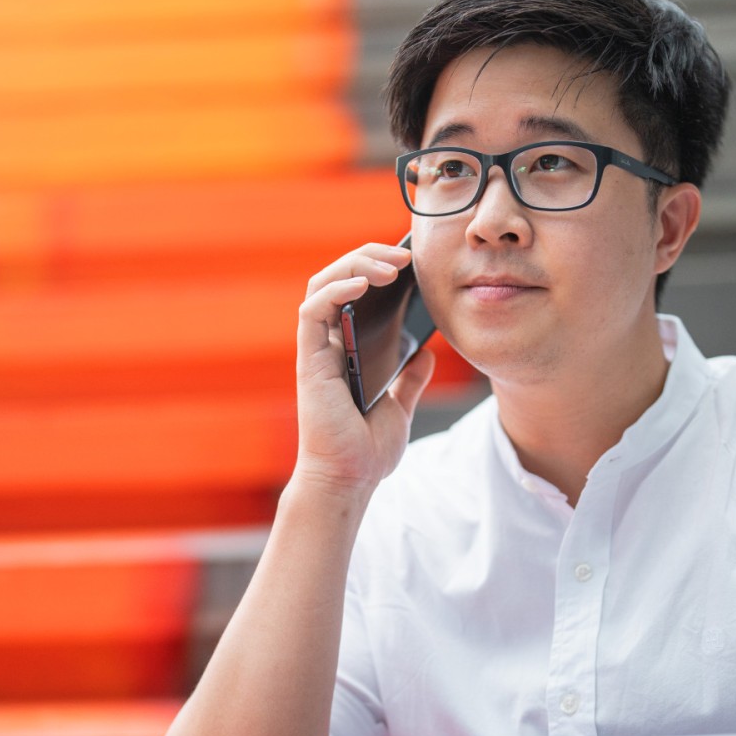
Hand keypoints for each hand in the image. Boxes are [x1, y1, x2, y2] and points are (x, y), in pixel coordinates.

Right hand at [290, 243, 437, 496]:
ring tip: (392, 266)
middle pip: (338, 278)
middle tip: (406, 254)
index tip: (412, 259)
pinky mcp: (309, 359)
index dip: (377, 266)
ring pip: (323, 284)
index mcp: (346, 349)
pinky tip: (365, 284)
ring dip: (356, 265)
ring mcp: (316, 350)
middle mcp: (327, 344)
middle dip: (370, 256)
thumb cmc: (366, 451)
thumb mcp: (400, 408)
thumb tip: (425, 351)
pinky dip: (337, 289)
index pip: (355, 291)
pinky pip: (314, 310)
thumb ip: (409, 379)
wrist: (350, 481)